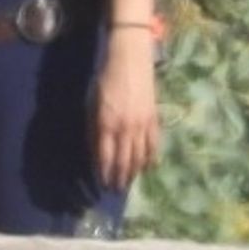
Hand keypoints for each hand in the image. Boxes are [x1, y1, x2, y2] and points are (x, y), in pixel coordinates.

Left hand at [90, 29, 160, 189]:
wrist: (130, 60)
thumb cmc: (106, 79)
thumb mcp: (93, 102)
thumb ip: (95, 127)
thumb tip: (96, 150)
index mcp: (107, 122)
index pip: (105, 156)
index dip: (104, 172)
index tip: (102, 183)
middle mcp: (125, 127)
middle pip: (124, 160)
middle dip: (120, 177)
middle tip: (117, 189)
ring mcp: (142, 125)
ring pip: (140, 157)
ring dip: (134, 172)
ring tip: (130, 182)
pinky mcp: (154, 120)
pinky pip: (154, 145)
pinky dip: (151, 158)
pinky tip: (147, 166)